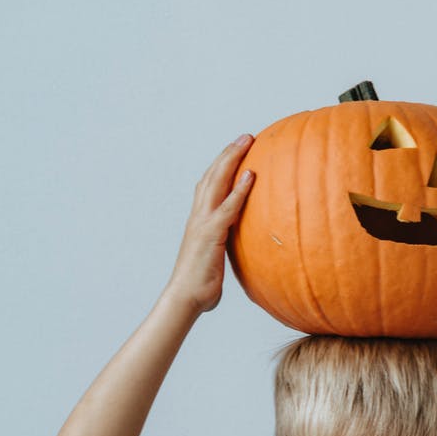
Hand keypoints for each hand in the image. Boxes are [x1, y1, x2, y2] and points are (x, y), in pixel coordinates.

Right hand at [164, 135, 254, 313]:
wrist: (185, 299)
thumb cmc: (201, 288)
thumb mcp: (217, 263)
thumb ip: (227, 253)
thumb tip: (245, 259)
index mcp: (200, 220)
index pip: (210, 185)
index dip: (223, 166)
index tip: (238, 151)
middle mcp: (198, 215)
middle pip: (213, 175)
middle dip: (229, 153)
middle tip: (247, 136)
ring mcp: (202, 222)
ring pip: (216, 182)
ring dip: (232, 159)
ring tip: (248, 141)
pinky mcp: (210, 233)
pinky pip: (227, 207)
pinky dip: (239, 190)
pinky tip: (251, 175)